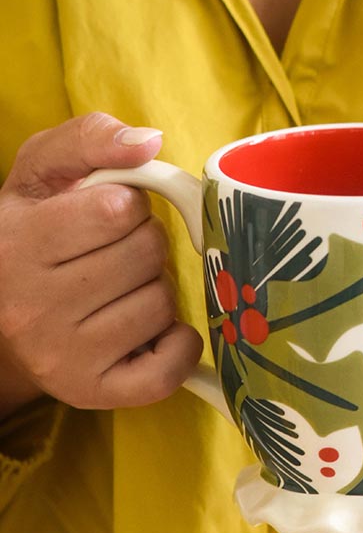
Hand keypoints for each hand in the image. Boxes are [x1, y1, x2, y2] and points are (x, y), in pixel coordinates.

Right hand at [0, 113, 202, 418]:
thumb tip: (148, 142)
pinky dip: (177, 345)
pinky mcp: (94, 393)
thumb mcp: (46, 170)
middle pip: (147, 254)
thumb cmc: (37, 232)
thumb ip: (91, 139)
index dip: (127, 205)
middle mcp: (31, 307)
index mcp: (17, 244)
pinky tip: (150, 332)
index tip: (107, 216)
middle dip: (144, 245)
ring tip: (118, 292)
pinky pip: (170, 367)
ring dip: (155, 290)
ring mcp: (62, 356)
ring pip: (162, 302)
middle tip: (113, 255)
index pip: (119, 209)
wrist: (6, 317)